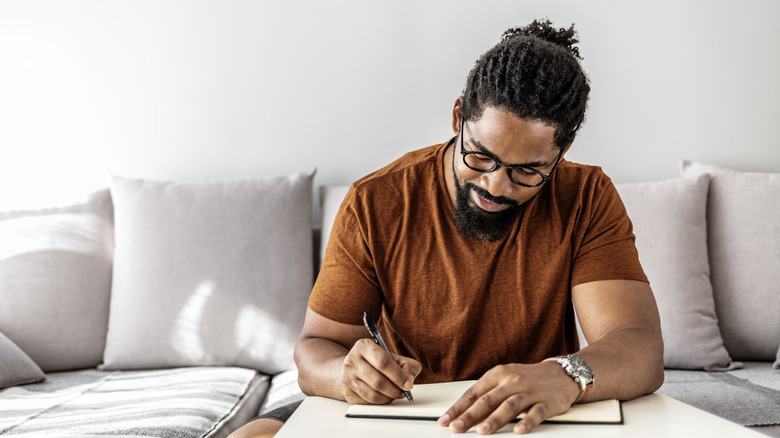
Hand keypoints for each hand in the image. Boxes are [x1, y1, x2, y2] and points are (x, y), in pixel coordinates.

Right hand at [341, 338, 421, 404]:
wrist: (355, 367)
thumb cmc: (376, 362)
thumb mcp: (393, 357)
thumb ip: (407, 365)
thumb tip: (409, 379)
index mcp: (363, 346)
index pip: (382, 362)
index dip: (398, 375)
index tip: (408, 384)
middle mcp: (351, 360)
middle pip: (377, 381)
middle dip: (395, 389)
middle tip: (403, 392)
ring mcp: (347, 377)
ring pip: (372, 395)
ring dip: (388, 398)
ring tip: (395, 394)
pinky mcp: (347, 392)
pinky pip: (367, 403)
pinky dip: (380, 402)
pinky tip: (384, 396)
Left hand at [438, 362, 579, 433]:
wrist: (561, 374)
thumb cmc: (527, 378)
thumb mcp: (505, 379)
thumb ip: (487, 393)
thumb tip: (464, 412)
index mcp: (498, 375)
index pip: (473, 393)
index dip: (458, 408)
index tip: (446, 420)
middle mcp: (512, 381)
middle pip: (488, 400)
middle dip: (470, 416)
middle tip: (457, 428)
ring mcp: (529, 391)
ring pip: (509, 406)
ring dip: (495, 419)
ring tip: (482, 431)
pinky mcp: (546, 402)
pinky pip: (536, 413)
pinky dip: (527, 422)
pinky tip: (519, 430)